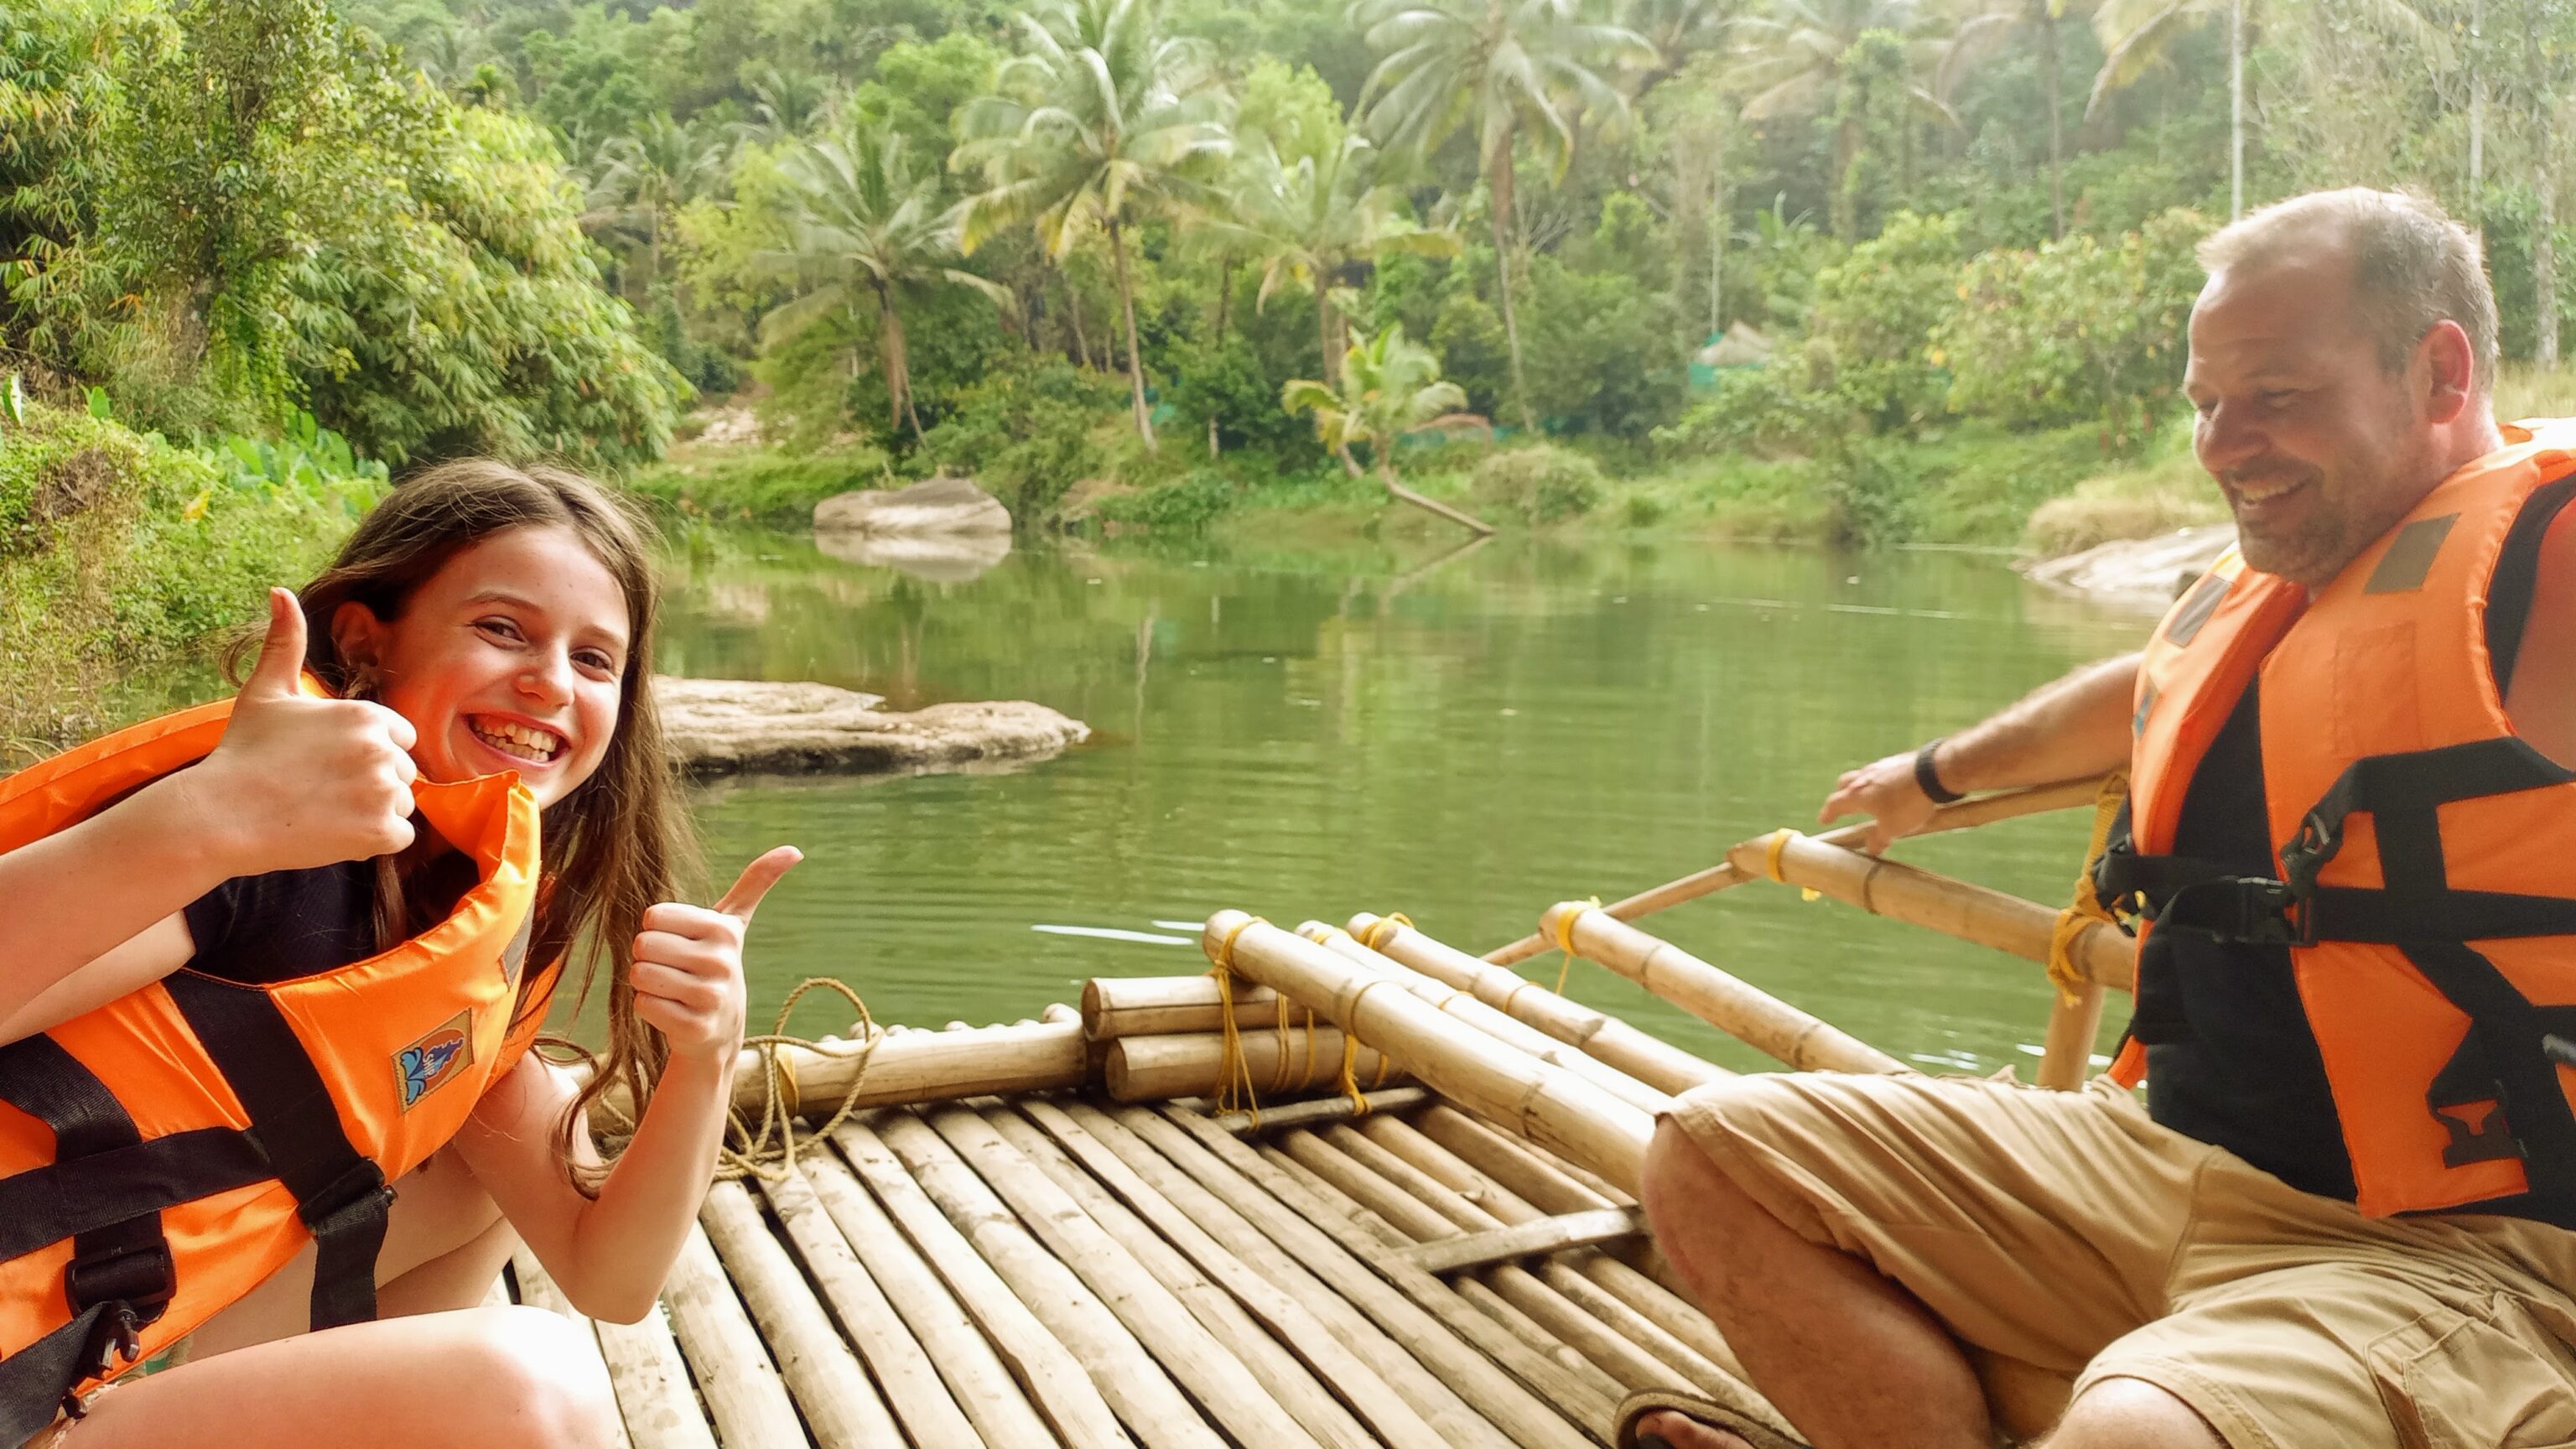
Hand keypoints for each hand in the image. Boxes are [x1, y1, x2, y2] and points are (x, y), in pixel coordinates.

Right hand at [193, 587, 420, 873]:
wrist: (220, 816)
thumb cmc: (243, 753)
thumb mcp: (266, 692)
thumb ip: (286, 642)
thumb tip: (280, 591)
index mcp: (365, 715)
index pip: (398, 737)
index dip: (365, 751)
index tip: (328, 762)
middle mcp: (381, 749)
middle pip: (401, 771)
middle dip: (369, 782)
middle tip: (319, 788)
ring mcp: (383, 792)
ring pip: (401, 804)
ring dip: (372, 812)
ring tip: (323, 809)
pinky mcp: (380, 833)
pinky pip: (399, 837)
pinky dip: (373, 841)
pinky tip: (334, 831)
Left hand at [631, 847, 801, 1065]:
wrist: (721, 1029)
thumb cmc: (714, 964)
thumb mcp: (733, 923)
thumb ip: (756, 882)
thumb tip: (795, 849)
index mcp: (724, 930)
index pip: (653, 916)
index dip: (657, 931)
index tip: (680, 943)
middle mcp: (721, 962)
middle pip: (643, 945)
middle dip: (648, 958)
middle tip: (673, 970)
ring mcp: (710, 997)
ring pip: (639, 974)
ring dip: (646, 983)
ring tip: (672, 990)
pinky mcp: (695, 1027)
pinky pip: (643, 1004)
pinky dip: (649, 1008)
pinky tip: (673, 1011)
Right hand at [1817, 746, 1941, 854]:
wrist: (1933, 772)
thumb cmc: (1907, 803)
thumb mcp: (1893, 828)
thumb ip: (1879, 838)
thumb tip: (1871, 849)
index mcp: (1857, 794)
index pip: (1835, 803)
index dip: (1828, 813)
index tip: (1823, 820)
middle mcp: (1864, 777)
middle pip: (1845, 784)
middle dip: (1841, 794)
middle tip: (1844, 804)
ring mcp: (1881, 766)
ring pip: (1864, 776)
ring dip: (1862, 786)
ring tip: (1871, 797)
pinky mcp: (1898, 760)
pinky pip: (1882, 771)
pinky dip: (1881, 780)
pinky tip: (1893, 788)